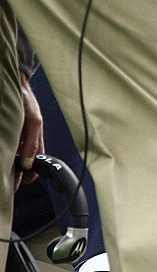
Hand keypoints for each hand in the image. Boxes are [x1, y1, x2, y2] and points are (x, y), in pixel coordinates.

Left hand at [15, 71, 42, 188]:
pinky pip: (6, 146)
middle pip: (22, 161)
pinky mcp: (6, 133)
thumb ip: (32, 144)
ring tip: (4, 176)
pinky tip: (2, 160)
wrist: (14, 86)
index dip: (32, 173)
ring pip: (11, 156)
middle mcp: (24, 140)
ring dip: (8, 165)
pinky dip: (4, 153)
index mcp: (35, 140)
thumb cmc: (27, 102)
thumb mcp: (33, 123)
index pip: (37, 161)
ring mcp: (14, 137)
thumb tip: (28, 165)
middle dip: (17, 174)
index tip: (26, 182)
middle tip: (10, 185)